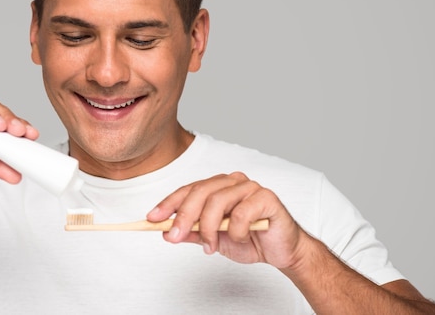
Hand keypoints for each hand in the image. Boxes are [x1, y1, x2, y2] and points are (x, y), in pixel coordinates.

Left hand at [147, 172, 309, 269]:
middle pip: (200, 192)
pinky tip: (242, 238)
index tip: (152, 218)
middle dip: (183, 217)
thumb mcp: (213, 239)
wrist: (281, 251)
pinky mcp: (267, 197)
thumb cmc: (250, 239)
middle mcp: (232, 182)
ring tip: (211, 248)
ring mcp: (250, 187)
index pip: (188, 190)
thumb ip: (193, 233)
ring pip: (218, 201)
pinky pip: (242, 213)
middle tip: (173, 236)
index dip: (169, 203)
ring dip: (210, 228)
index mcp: (218, 186)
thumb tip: (166, 231)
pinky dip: (237, 230)